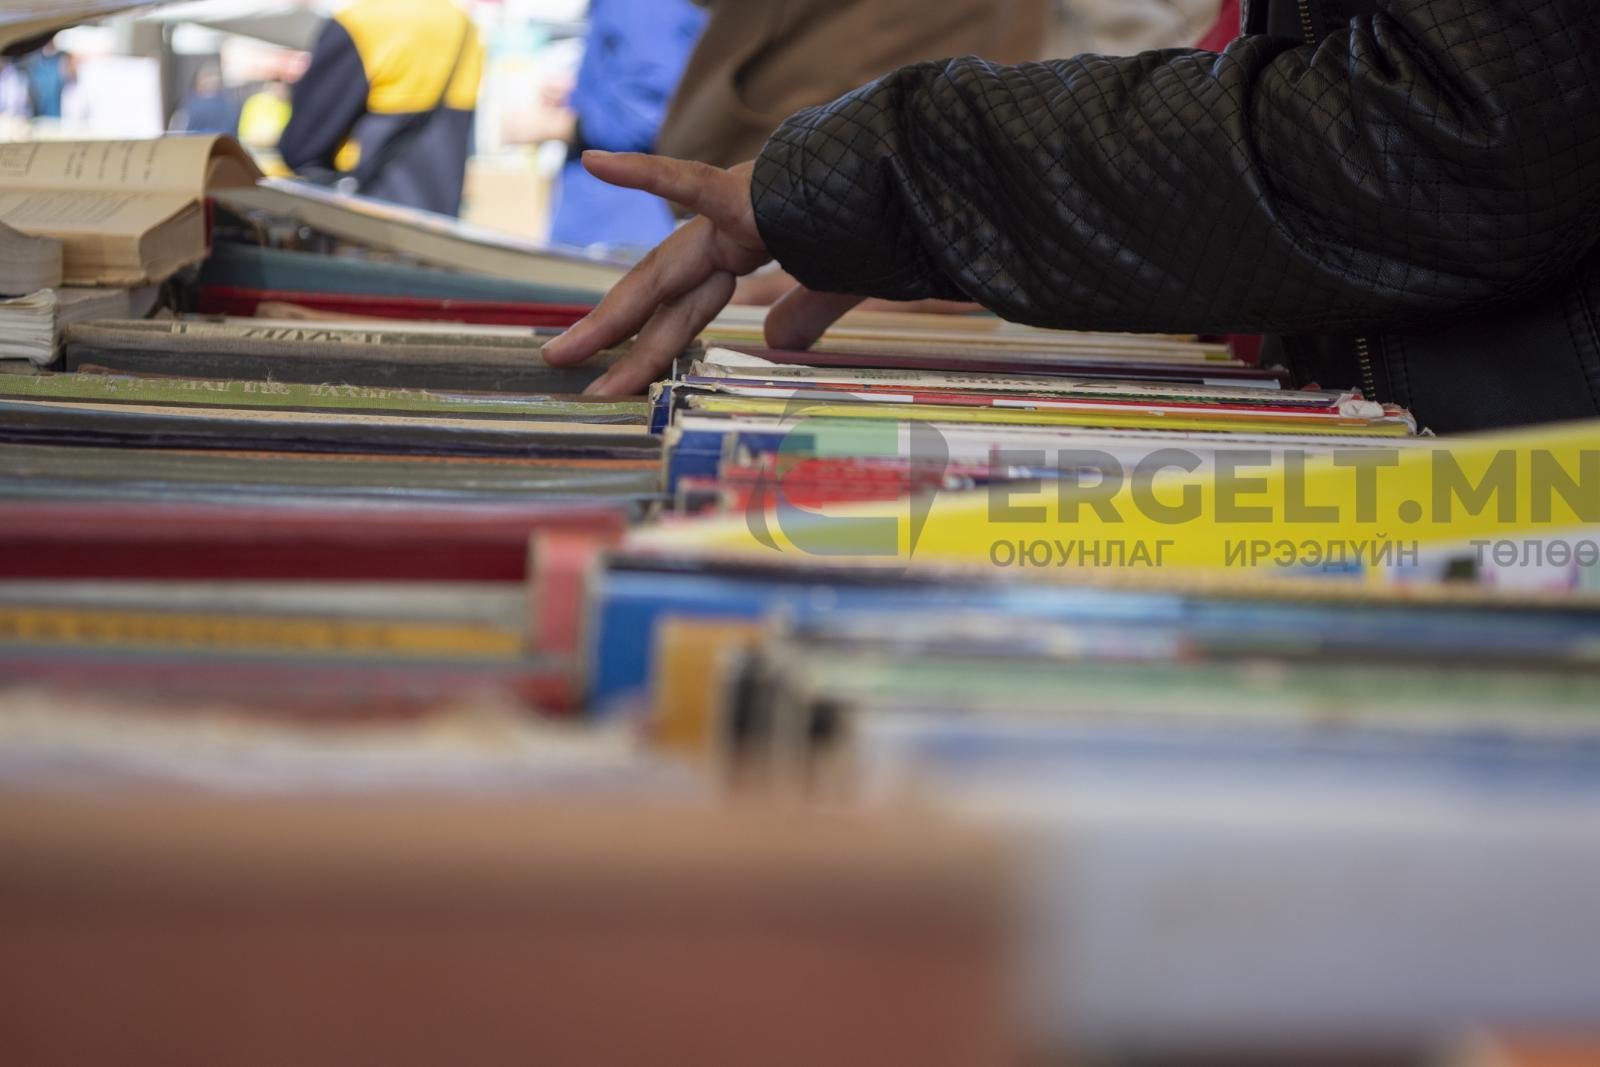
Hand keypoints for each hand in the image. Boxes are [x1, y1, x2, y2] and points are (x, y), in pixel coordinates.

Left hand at [542, 151, 868, 394]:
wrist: (915, 192)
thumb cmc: (886, 232)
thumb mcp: (837, 287)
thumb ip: (804, 313)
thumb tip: (780, 342)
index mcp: (746, 249)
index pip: (686, 307)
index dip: (649, 345)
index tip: (613, 378)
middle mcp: (728, 231)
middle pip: (661, 296)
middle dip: (613, 338)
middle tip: (565, 371)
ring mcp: (735, 212)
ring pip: (663, 274)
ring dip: (613, 318)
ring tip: (565, 353)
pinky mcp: (752, 196)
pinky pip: (696, 185)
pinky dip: (649, 175)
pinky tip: (598, 160)